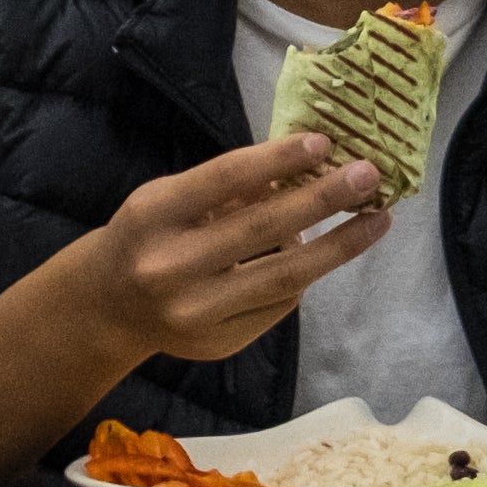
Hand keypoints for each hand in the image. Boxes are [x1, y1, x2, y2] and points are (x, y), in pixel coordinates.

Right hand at [59, 132, 389, 366]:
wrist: (109, 308)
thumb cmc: (149, 235)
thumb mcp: (170, 196)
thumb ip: (228, 186)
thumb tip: (307, 165)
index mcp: (153, 216)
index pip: (224, 179)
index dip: (278, 159)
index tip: (325, 143)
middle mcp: (171, 267)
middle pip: (263, 229)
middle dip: (325, 200)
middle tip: (370, 175)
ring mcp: (197, 314)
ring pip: (284, 277)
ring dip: (339, 246)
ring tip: (378, 220)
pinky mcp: (220, 344)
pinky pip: (279, 304)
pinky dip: (306, 274)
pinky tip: (328, 253)